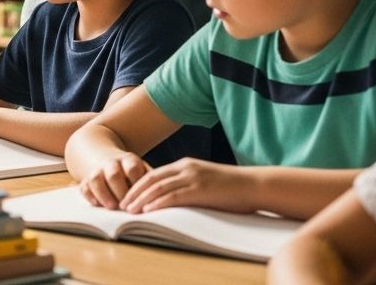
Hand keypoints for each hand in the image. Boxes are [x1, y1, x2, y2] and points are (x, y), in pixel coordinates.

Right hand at [78, 151, 150, 210]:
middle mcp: (111, 163)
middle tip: (127, 208)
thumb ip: (152, 182)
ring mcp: (97, 170)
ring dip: (103, 194)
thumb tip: (167, 198)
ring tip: (111, 208)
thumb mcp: (143, 170)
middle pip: (114, 174)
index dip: (136, 184)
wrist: (105, 157)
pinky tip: (97, 205)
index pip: (132, 169)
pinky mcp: (86, 179)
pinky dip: (89, 195)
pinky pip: (83, 186)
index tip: (142, 199)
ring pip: (96, 179)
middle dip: (120, 191)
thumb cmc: (131, 171)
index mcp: (129, 160)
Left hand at [120, 158, 256, 213]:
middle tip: (122, 205)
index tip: (127, 196)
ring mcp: (192, 177)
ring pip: (158, 187)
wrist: (253, 185)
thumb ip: (187, 184)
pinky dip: (157, 202)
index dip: (138, 185)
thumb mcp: (204, 180)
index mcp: (185, 165)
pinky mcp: (200, 189)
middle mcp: (185, 168)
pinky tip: (148, 210)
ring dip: (141, 199)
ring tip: (129, 210)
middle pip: (151, 179)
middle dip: (134, 192)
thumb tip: (171, 197)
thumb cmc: (231, 187)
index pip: (154, 174)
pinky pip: (173, 195)